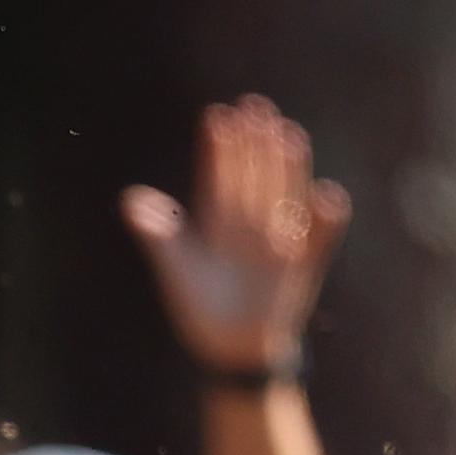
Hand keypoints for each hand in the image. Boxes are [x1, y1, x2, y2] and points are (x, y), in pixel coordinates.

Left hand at [122, 96, 350, 371]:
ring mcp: (279, 239)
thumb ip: (156, 233)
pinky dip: (325, 219)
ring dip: (288, 166)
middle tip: (254, 106)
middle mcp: (250, 223)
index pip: (218, 177)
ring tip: (286, 134)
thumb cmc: (199, 306)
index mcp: (217, 222)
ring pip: (285, 194)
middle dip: (254, 142)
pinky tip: (325, 195)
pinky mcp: (304, 262)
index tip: (217, 115)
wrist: (229, 348)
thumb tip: (130, 197)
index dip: (218, 148)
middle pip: (254, 175)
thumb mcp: (174, 267)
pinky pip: (320, 237)